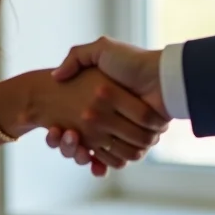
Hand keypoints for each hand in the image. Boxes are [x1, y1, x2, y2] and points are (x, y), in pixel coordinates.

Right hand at [46, 38, 169, 174]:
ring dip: (79, 155)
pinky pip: (113, 160)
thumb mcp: (100, 50)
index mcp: (95, 100)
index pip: (69, 120)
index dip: (58, 130)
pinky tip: (94, 163)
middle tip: (61, 138)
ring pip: (91, 153)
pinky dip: (102, 165)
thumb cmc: (132, 62)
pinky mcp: (132, 143)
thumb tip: (56, 77)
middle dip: (66, 145)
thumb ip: (76, 57)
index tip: (52, 129)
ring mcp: (118, 131)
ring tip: (76, 148)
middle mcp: (105, 117)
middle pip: (77, 140)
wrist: (161, 76)